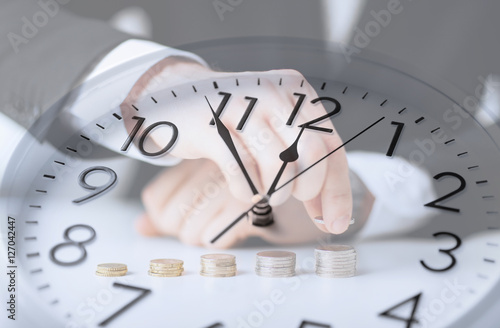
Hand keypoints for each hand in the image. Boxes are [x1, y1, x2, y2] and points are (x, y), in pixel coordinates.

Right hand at [122, 56, 353, 233]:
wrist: (179, 93)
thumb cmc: (234, 117)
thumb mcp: (275, 125)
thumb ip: (304, 158)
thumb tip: (329, 209)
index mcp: (295, 90)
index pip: (331, 145)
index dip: (336, 189)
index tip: (334, 222)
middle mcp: (271, 92)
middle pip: (311, 153)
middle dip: (307, 189)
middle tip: (291, 198)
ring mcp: (239, 106)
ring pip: (277, 163)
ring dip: (275, 192)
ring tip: (264, 191)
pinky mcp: (209, 125)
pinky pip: (240, 169)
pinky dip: (246, 190)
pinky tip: (243, 189)